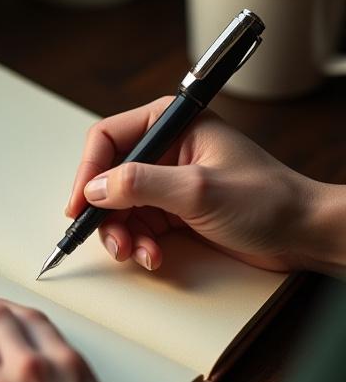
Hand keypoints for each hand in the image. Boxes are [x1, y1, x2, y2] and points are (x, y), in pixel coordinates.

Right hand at [67, 97, 344, 273]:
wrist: (302, 234)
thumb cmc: (267, 200)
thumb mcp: (198, 189)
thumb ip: (141, 184)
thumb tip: (94, 188)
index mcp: (173, 124)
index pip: (109, 138)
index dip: (88, 171)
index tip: (79, 205)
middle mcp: (166, 149)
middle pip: (109, 177)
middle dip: (106, 213)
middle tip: (112, 241)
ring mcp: (169, 181)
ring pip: (120, 207)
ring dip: (122, 235)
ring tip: (138, 254)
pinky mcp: (174, 210)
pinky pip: (138, 226)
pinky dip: (139, 245)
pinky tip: (154, 257)